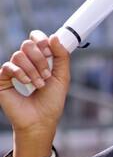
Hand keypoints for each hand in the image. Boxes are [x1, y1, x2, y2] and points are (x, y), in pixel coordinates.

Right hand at [0, 32, 70, 156]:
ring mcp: (13, 70)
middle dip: (40, 59)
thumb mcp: (62, 77)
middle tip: (46, 75)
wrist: (42, 119)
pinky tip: (27, 83)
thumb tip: (54, 36)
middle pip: (27, 44)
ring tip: (39, 84)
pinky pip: (8, 66)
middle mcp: (25, 62)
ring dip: (33, 70)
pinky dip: (20, 73)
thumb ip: (62, 56)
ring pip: (18, 55)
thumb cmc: (52, 101)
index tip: (49, 51)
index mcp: (40, 59)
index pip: (36, 38)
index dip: (42, 40)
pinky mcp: (2, 79)